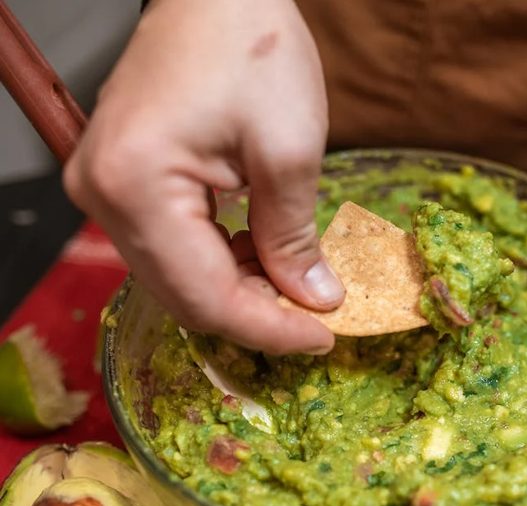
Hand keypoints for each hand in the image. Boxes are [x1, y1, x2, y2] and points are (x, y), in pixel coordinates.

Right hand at [64, 0, 343, 353]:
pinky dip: (221, 260)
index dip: (269, 329)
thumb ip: (294, 237)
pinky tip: (261, 250)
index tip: (322, 338)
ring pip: (179, 277)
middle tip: (315, 317)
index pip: (205, 297)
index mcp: (135, 186)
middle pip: (184, 296)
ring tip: (296, 281)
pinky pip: (173, 246)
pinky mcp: (123, 180)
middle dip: (256, 314)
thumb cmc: (250, 45)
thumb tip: (312, 299)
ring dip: (240, 290)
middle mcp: (102, 195)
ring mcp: (105, 187)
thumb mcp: (290, 150)